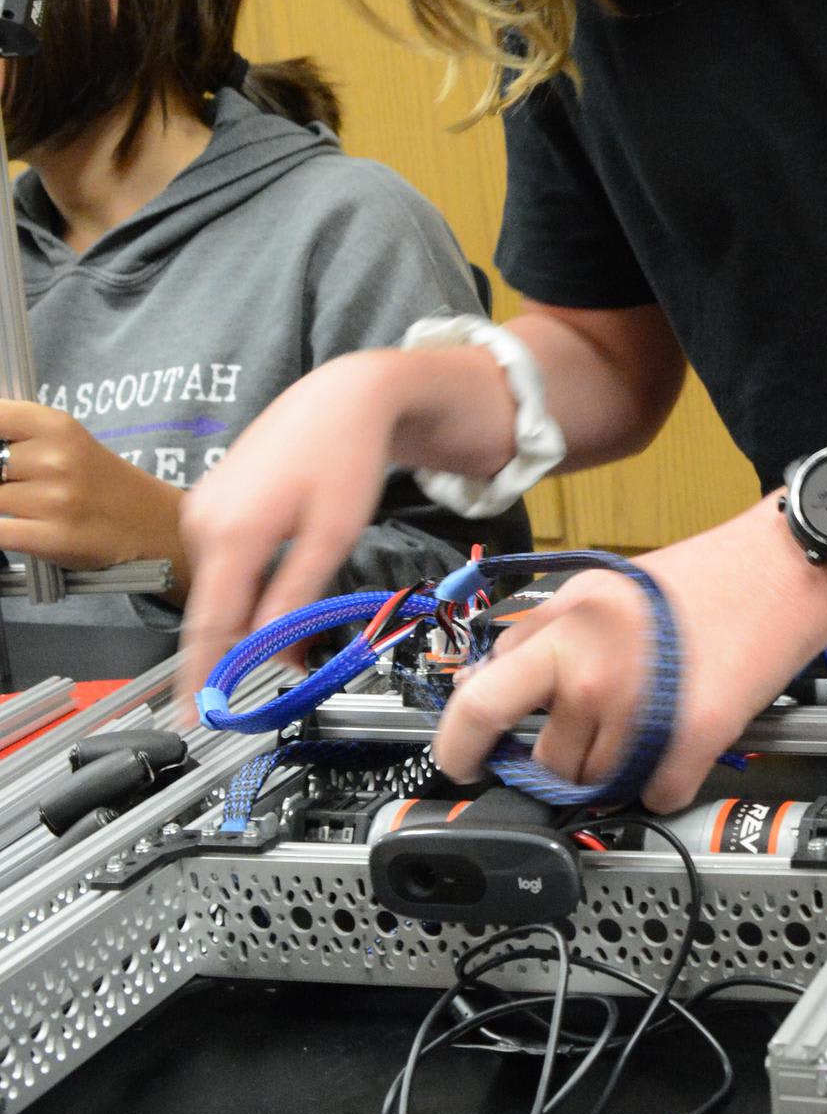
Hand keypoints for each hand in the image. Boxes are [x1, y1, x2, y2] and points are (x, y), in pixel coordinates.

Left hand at [0, 399, 186, 583]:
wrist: (148, 523)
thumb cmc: (97, 481)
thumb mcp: (65, 441)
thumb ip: (16, 434)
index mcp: (58, 427)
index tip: (3, 453)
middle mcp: (57, 459)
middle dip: (1, 480)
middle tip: (21, 486)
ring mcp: (56, 500)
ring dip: (4, 508)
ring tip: (30, 510)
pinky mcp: (53, 538)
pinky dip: (1, 532)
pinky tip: (17, 528)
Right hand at [179, 350, 426, 693]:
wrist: (342, 397)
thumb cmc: (345, 457)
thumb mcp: (332, 536)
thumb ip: (294, 598)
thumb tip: (268, 650)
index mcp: (232, 533)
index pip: (207, 625)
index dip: (200, 676)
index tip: (194, 717)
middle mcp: (204, 521)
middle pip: (213, 609)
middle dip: (242, 645)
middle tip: (287, 663)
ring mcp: (201, 509)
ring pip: (221, 586)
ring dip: (249, 610)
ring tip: (299, 607)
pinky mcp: (210, 504)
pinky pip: (224, 561)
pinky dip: (247, 581)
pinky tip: (282, 572)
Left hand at [432, 499, 826, 812]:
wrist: (784, 569)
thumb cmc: (699, 575)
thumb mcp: (596, 589)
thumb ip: (536, 637)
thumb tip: (483, 685)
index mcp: (561, 630)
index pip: (477, 707)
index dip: (459, 748)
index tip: (461, 763)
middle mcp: (592, 673)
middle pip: (544, 764)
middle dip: (559, 762)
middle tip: (586, 741)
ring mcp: (641, 711)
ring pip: (599, 785)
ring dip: (618, 769)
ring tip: (649, 722)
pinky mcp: (693, 739)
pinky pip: (658, 795)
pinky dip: (668, 780)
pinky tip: (682, 740)